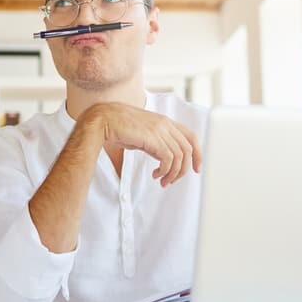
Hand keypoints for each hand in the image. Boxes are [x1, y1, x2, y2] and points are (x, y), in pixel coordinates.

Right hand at [85, 102, 201, 186]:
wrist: (103, 120)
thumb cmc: (118, 127)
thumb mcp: (143, 134)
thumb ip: (156, 142)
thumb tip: (163, 158)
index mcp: (165, 121)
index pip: (191, 137)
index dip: (198, 153)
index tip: (196, 168)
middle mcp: (166, 124)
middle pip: (189, 149)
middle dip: (184, 169)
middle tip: (172, 181)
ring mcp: (160, 130)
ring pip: (179, 157)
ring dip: (172, 174)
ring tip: (162, 181)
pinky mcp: (153, 139)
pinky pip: (169, 160)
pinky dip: (165, 171)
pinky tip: (155, 175)